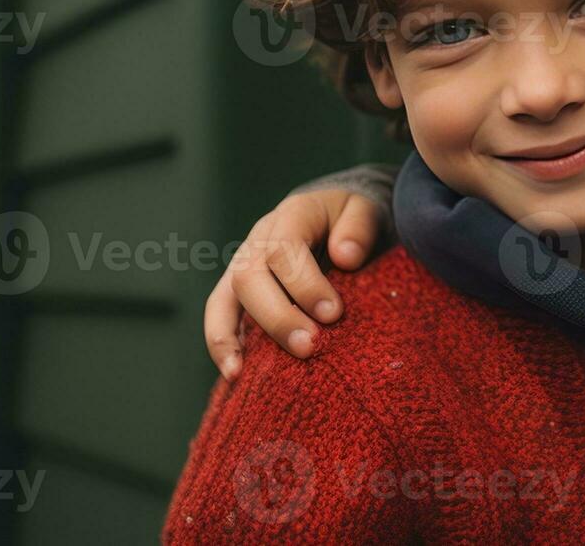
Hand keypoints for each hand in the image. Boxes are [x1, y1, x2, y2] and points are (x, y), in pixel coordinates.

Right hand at [203, 189, 385, 378]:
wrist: (335, 217)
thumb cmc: (350, 220)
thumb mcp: (365, 209)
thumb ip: (360, 226)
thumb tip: (346, 256)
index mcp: (292, 215)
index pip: (285, 248)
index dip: (305, 283)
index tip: (333, 313)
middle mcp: (259, 239)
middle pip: (249, 276)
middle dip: (277, 316)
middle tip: (310, 346)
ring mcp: (244, 264)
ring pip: (225, 298)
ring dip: (234, 337)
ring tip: (243, 374)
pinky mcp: (238, 290)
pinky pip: (220, 315)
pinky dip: (222, 344)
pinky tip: (233, 374)